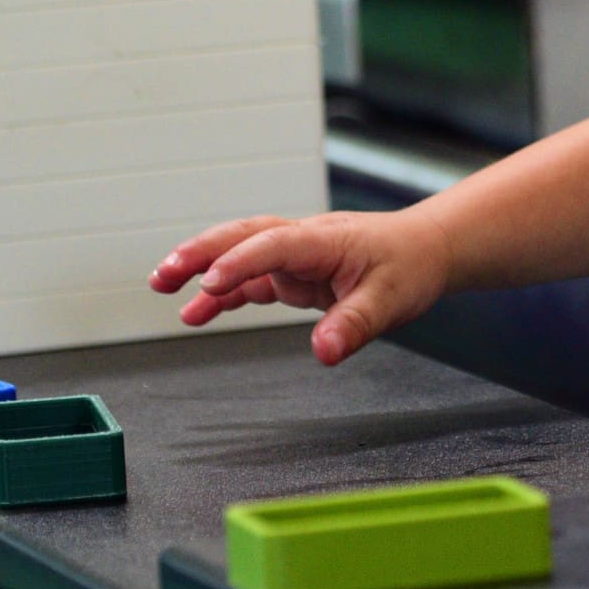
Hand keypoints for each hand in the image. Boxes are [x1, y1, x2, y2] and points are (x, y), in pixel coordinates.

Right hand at [148, 210, 454, 367]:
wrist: (426, 249)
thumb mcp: (390, 300)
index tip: (212, 282)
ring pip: (240, 254)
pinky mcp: (293, 273)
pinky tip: (197, 311)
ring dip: (202, 268)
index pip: (274, 244)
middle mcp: (304, 242)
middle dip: (202, 252)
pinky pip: (250, 279)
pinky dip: (223, 293)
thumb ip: (354, 325)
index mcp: (325, 240)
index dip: (241, 262)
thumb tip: (324, 352)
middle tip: (165, 273)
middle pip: (244, 237)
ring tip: (163, 287)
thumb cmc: (411, 265)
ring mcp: (295, 256)